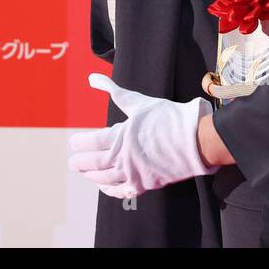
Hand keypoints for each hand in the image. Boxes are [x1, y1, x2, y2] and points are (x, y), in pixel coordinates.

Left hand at [68, 73, 216, 197]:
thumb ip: (113, 91)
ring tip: (85, 173)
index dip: (80, 143)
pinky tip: (104, 187)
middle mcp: (125, 157)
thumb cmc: (167, 117)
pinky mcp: (146, 183)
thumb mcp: (138, 101)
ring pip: (106, 178)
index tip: (73, 142)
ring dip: (92, 176)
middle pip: (95, 162)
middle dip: (81, 163)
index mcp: (122, 135)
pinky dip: (111, 190)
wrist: (195, 140)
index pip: (92, 142)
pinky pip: (122, 191)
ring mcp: (135, 172)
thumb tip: (92, 77)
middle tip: (72, 162)